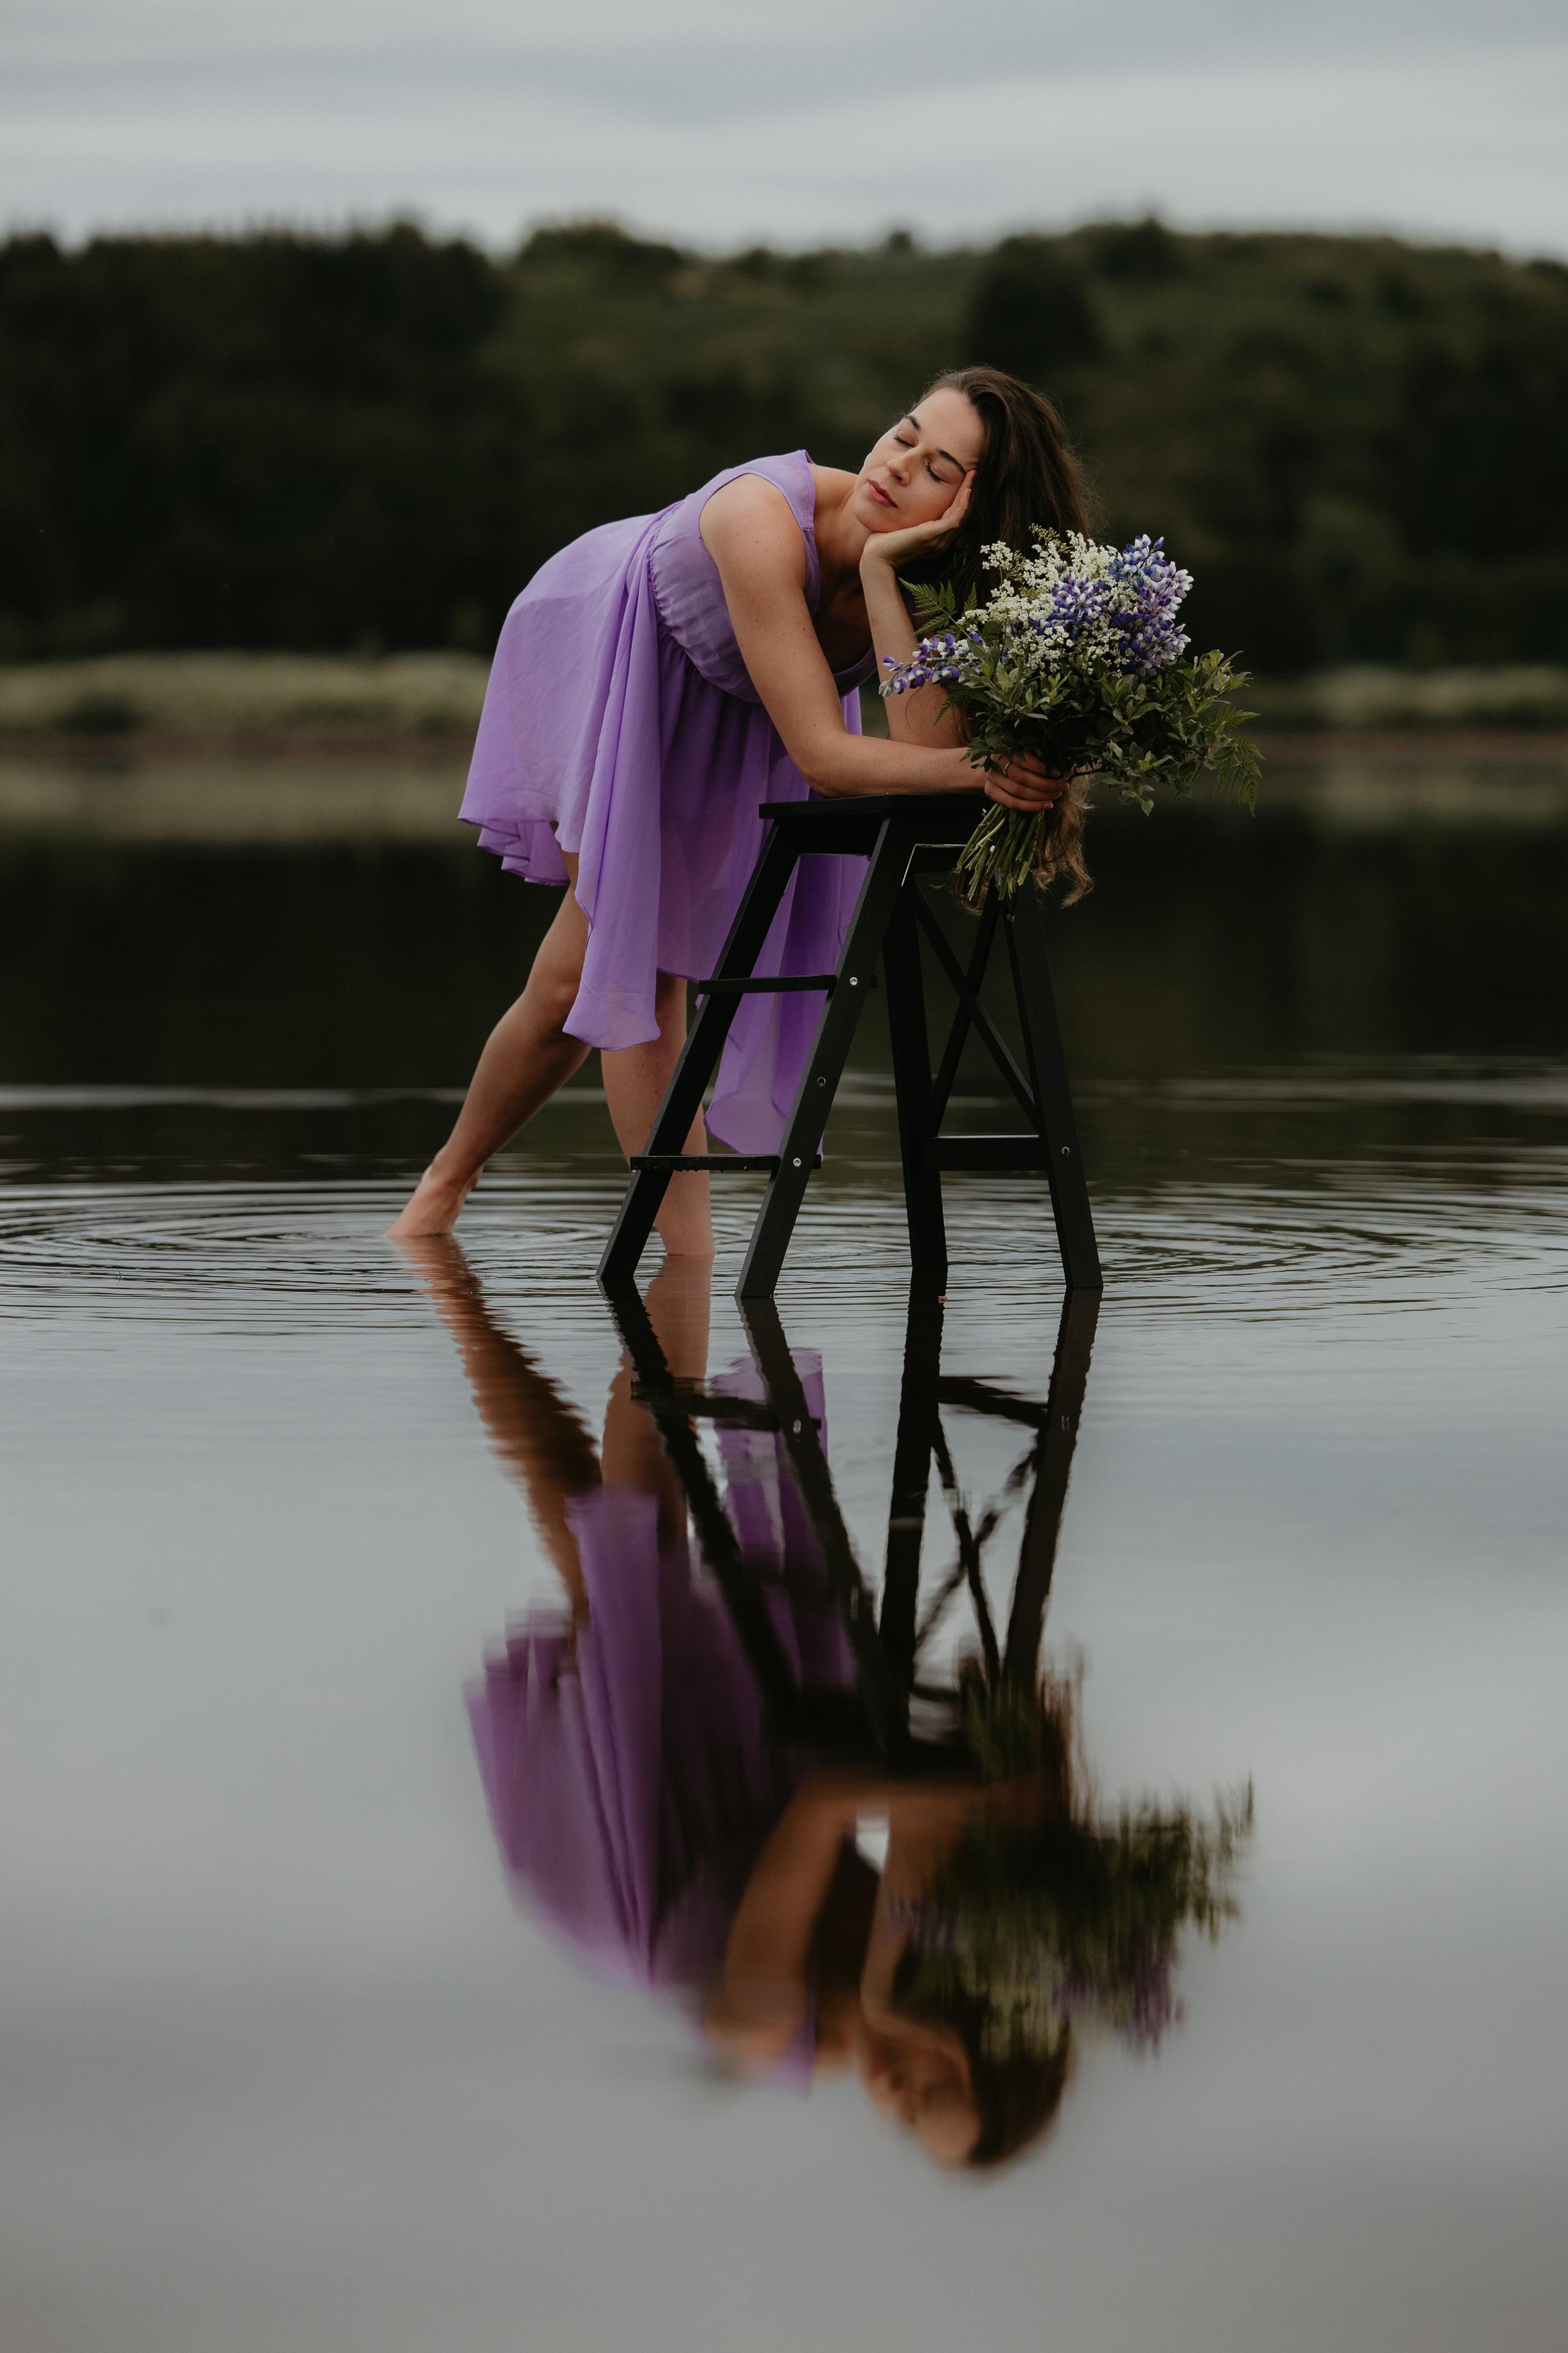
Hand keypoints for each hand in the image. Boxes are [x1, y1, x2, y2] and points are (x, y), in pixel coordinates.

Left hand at [859, 468, 975, 575]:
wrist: (876, 556)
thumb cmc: (883, 541)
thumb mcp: (902, 523)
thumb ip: (911, 514)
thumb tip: (907, 497)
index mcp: (935, 539)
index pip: (954, 516)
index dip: (961, 498)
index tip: (963, 479)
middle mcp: (941, 541)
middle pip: (962, 514)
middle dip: (969, 492)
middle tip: (974, 473)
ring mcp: (939, 539)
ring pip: (962, 514)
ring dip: (968, 493)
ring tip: (973, 475)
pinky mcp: (933, 536)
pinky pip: (955, 518)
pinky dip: (962, 504)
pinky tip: (966, 490)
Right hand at [982, 752, 1071, 811]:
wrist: (991, 764)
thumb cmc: (1012, 755)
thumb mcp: (1021, 747)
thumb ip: (1035, 752)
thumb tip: (1060, 764)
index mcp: (1004, 747)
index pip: (1023, 759)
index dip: (1040, 768)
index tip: (1058, 772)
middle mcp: (994, 762)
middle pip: (1021, 777)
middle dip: (1045, 783)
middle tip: (1063, 785)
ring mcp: (991, 778)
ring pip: (1018, 791)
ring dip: (1040, 796)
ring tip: (1057, 795)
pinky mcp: (990, 791)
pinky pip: (1012, 803)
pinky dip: (1031, 806)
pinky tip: (1046, 805)